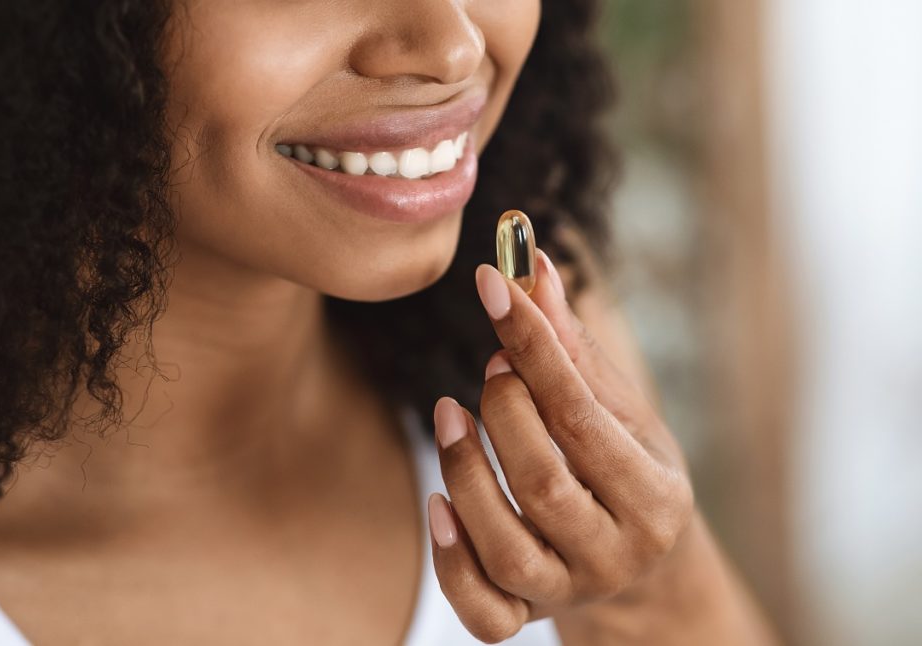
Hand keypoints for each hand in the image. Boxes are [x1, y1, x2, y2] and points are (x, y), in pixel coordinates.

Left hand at [427, 249, 694, 642]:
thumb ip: (571, 347)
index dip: (532, 344)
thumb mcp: (617, 411)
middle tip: (490, 368)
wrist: (642, 571)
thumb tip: (531, 264)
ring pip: (505, 546)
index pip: (581, 414)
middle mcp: (616, 552)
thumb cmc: (624, 471)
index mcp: (654, 496)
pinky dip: (450, 561)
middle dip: (502, 411)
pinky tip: (437, 505)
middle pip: (542, 481)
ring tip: (449, 412)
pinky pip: (482, 611)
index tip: (491, 284)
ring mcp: (570, 592)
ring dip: (464, 470)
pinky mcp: (528, 618)